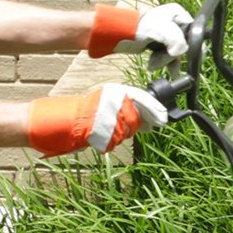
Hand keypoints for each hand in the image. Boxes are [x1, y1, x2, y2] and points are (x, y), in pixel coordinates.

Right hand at [26, 85, 168, 156]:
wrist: (69, 119)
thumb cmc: (91, 109)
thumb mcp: (110, 99)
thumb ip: (131, 105)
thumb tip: (153, 120)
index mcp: (116, 90)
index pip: (143, 98)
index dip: (155, 110)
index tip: (164, 119)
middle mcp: (114, 102)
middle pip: (136, 120)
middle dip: (135, 126)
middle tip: (126, 126)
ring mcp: (108, 117)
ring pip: (126, 133)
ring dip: (120, 134)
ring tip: (107, 127)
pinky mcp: (103, 132)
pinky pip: (115, 141)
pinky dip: (110, 141)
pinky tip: (101, 134)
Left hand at [87, 2, 192, 60]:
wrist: (121, 34)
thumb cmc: (141, 27)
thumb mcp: (164, 30)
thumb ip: (178, 41)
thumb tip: (180, 54)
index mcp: (179, 14)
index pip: (193, 33)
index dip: (188, 46)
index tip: (177, 54)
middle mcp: (175, 22)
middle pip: (184, 44)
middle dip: (172, 56)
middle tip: (162, 58)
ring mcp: (168, 33)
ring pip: (175, 53)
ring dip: (165, 60)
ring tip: (154, 62)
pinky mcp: (160, 43)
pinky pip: (168, 56)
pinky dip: (162, 62)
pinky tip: (154, 64)